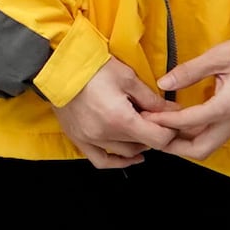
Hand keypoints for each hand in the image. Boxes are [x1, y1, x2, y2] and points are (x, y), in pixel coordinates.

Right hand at [55, 57, 178, 168]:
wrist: (57, 67)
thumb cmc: (91, 67)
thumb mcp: (127, 77)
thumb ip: (151, 99)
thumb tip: (172, 111)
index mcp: (121, 119)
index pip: (158, 139)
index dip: (170, 131)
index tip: (171, 120)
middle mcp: (106, 134)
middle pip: (143, 146)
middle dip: (154, 133)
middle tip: (156, 118)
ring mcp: (91, 139)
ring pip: (126, 153)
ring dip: (139, 144)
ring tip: (141, 129)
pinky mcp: (79, 139)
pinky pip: (101, 160)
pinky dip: (118, 162)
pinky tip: (130, 157)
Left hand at [157, 40, 229, 160]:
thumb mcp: (218, 57)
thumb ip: (190, 71)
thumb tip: (163, 83)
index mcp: (227, 107)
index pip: (189, 122)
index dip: (165, 121)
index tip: (147, 117)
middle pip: (200, 149)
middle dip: (174, 146)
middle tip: (153, 134)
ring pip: (208, 145)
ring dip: (184, 142)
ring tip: (163, 129)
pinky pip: (214, 136)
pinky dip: (195, 135)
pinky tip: (182, 123)